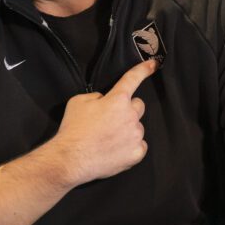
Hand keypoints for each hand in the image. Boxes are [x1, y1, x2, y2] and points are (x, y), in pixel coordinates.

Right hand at [48, 59, 156, 186]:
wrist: (71, 159)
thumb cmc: (73, 129)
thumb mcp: (78, 101)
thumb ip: (96, 96)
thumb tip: (103, 100)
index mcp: (117, 99)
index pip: (133, 79)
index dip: (144, 69)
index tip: (154, 64)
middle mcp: (130, 115)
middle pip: (138, 106)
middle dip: (128, 109)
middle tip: (112, 119)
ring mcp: (135, 136)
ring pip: (137, 127)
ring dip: (127, 129)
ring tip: (109, 138)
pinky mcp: (136, 154)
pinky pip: (140, 146)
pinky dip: (130, 147)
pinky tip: (115, 150)